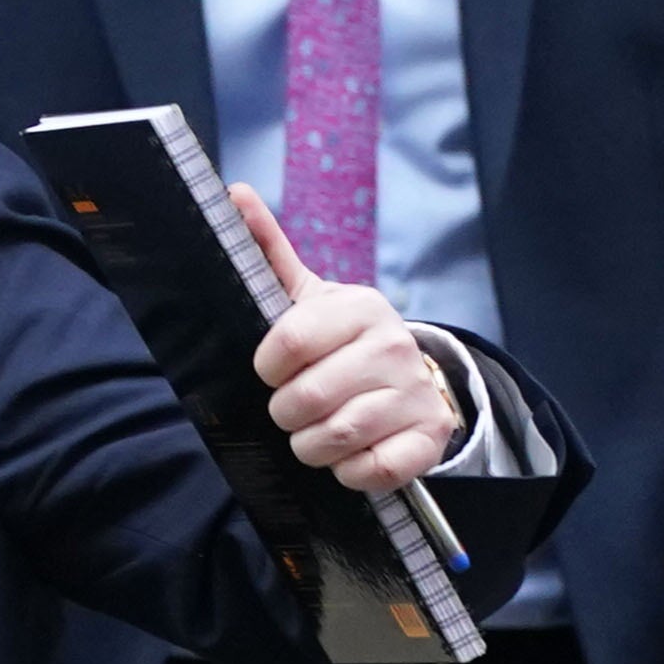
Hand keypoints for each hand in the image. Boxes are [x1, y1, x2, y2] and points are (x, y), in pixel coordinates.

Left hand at [233, 185, 456, 493]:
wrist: (410, 380)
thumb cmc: (341, 341)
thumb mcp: (306, 297)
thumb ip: (268, 250)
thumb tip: (234, 193)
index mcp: (361, 307)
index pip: (287, 343)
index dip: (267, 367)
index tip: (272, 370)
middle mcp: (394, 346)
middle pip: (306, 399)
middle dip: (286, 413)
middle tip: (294, 407)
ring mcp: (416, 393)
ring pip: (334, 437)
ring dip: (311, 445)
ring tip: (316, 430)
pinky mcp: (429, 438)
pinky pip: (371, 470)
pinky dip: (349, 471)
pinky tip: (350, 452)